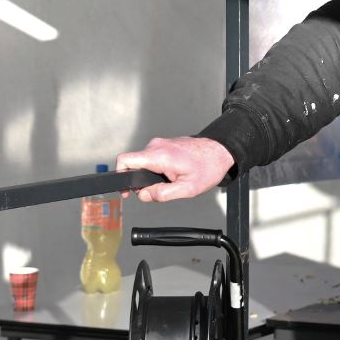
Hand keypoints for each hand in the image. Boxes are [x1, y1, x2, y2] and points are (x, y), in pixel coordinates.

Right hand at [115, 137, 234, 202]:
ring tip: (171, 181)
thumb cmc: (208, 167)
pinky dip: (157, 170)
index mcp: (159, 155)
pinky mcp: (164, 145)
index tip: (126, 189)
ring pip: (144, 163)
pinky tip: (173, 173)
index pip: (125, 160)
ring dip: (152, 176)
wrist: (220, 151)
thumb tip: (144, 195)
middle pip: (134, 165)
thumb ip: (163, 194)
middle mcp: (156, 146)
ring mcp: (160, 144)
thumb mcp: (187, 189)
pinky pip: (153, 159)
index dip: (120, 176)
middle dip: (142, 181)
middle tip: (160, 189)